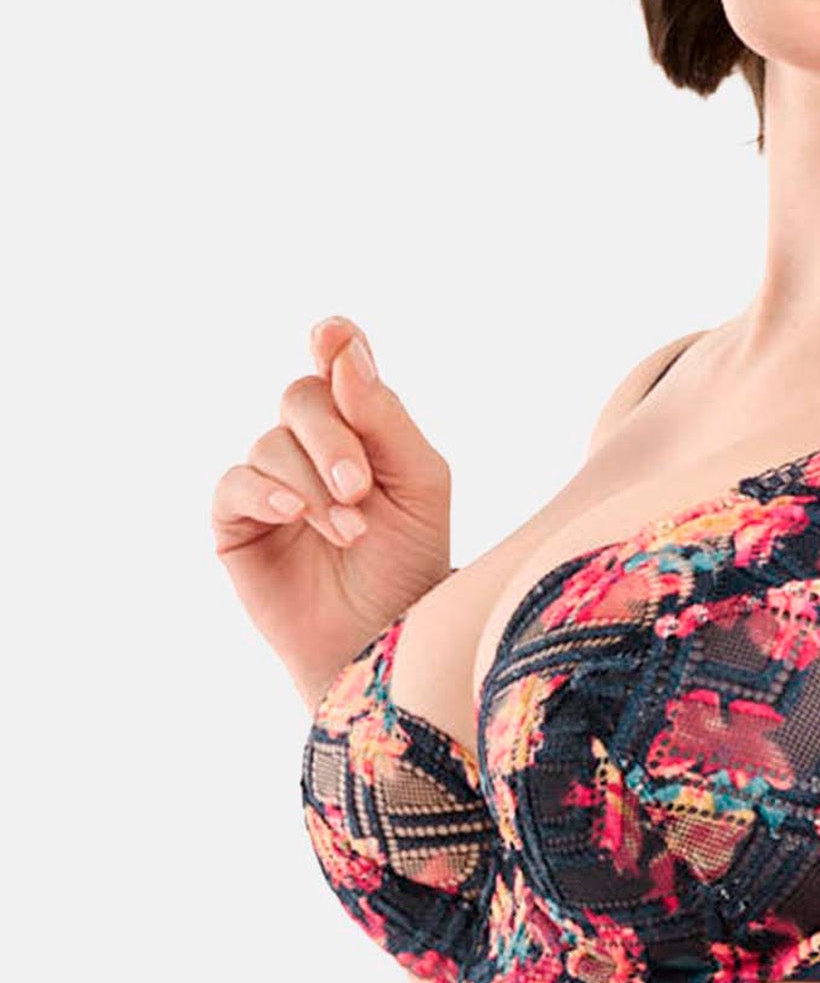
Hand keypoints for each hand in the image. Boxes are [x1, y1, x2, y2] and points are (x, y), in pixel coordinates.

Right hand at [211, 318, 451, 704]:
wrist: (384, 645)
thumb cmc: (410, 566)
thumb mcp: (419, 487)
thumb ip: (385, 417)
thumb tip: (343, 348)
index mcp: (359, 428)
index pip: (337, 365)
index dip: (333, 343)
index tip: (332, 336)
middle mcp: (310, 447)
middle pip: (301, 397)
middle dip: (331, 438)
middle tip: (360, 487)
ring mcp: (270, 482)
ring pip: (272, 444)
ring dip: (313, 486)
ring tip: (349, 533)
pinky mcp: (236, 522)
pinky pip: (237, 484)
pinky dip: (266, 493)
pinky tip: (295, 515)